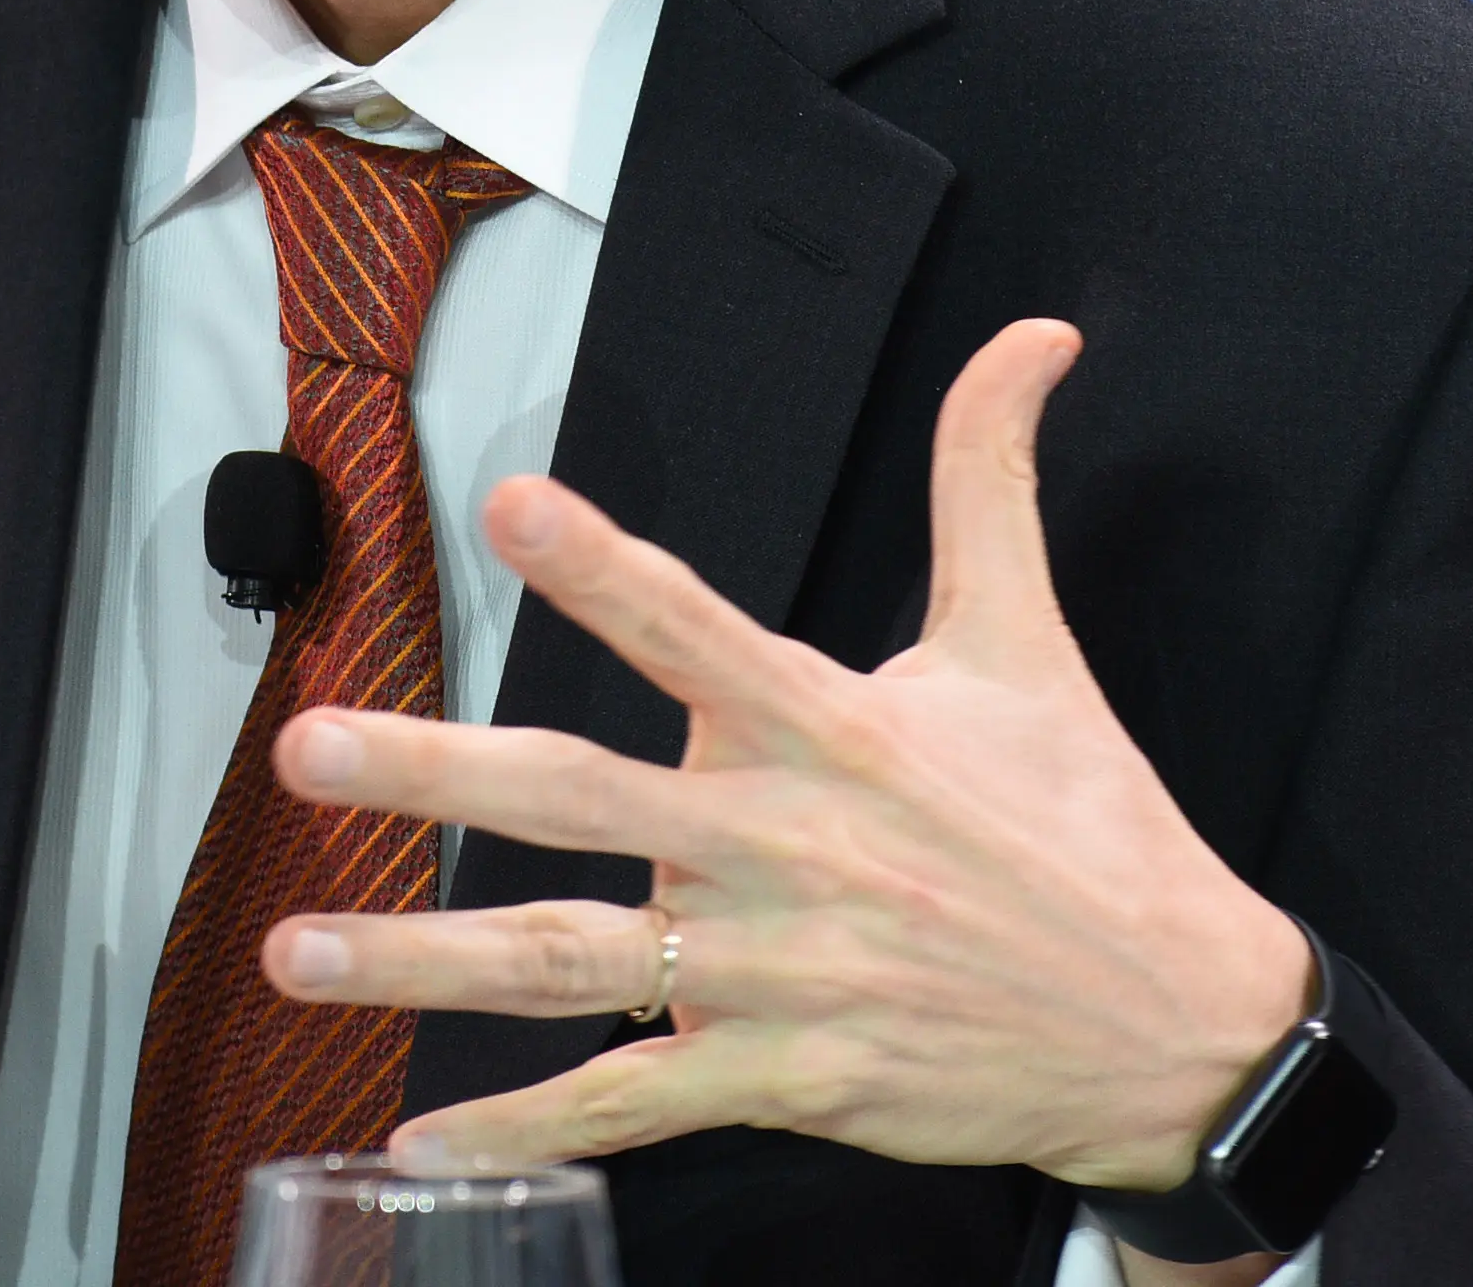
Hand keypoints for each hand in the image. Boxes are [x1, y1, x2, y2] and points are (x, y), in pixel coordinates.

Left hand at [256, 320, 1311, 1275]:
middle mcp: (792, 849)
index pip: (701, 630)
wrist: (1178, 1026)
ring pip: (573, 960)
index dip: (609, 569)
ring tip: (294, 947)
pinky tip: (420, 1138)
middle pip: (586, 800)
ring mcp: (781, 973)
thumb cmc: (1090, 825)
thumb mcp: (1032, 638)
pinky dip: (525, 1126)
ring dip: (422, 956)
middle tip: (306, 747)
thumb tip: (1038, 334)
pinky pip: (633, 1101)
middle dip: (435, 774)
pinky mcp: (790, 1076)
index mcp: (840, 730)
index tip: (510, 506)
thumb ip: (990, 478)